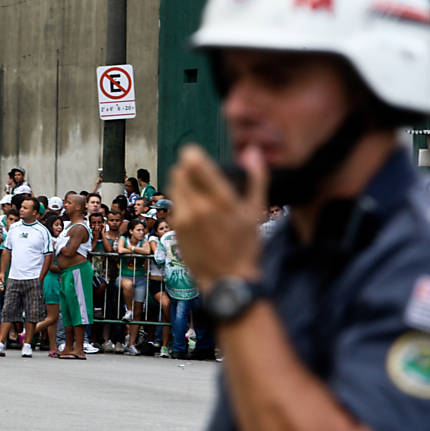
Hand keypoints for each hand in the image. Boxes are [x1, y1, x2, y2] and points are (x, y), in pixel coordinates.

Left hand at [170, 144, 265, 293]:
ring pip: (173, 187)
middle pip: (179, 172)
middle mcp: (198, 207)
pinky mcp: (175, 229)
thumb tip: (252, 151)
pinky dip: (182, 202)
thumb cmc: (245, 245)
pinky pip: (174, 205)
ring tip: (199, 193)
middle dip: (188, 170)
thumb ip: (256, 177)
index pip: (193, 163)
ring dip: (183, 184)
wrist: (228, 279)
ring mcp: (183, 219)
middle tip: (201, 176)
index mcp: (220, 200)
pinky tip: (196, 212)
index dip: (192, 155)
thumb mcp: (256, 211)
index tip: (197, 156)